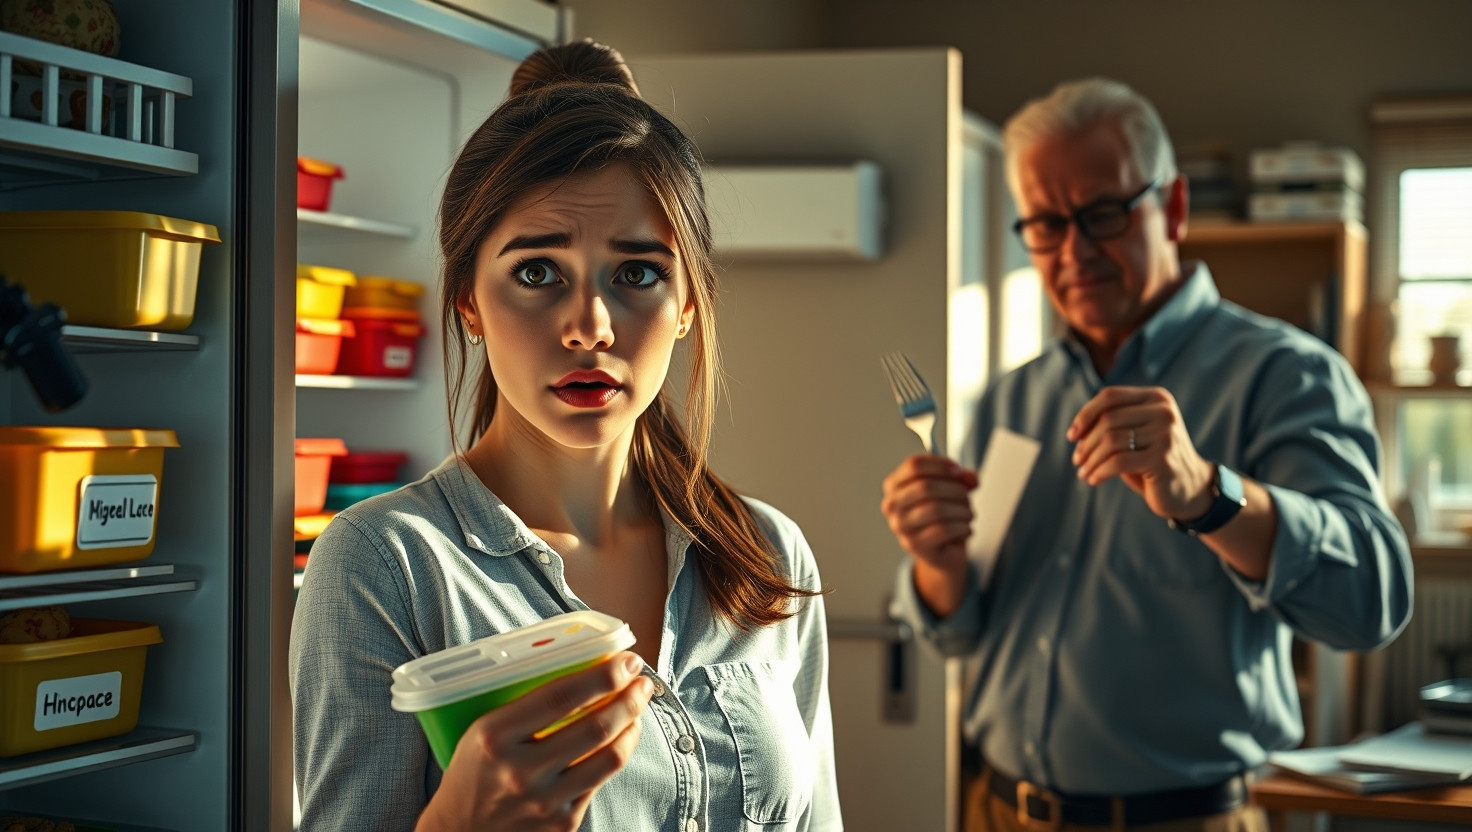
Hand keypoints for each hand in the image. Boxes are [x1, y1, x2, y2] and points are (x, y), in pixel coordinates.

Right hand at [415, 651, 654, 831]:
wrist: (461, 831)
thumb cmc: (475, 771)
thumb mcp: (483, 729)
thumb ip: (526, 703)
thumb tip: (584, 667)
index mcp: (495, 736)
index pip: (561, 696)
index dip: (603, 675)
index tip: (625, 660)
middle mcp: (520, 771)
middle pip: (595, 727)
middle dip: (630, 698)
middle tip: (642, 681)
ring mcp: (543, 801)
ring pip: (610, 756)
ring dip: (633, 725)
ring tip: (638, 707)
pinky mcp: (561, 822)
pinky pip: (601, 781)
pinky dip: (619, 752)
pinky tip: (621, 738)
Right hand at [881, 454, 978, 615]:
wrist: (943, 551)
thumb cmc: (943, 516)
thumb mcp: (952, 490)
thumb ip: (962, 479)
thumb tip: (970, 478)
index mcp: (895, 485)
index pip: (914, 465)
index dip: (941, 465)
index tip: (959, 471)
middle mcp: (892, 505)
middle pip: (925, 486)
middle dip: (955, 489)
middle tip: (967, 497)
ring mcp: (901, 527)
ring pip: (936, 509)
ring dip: (961, 510)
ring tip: (968, 514)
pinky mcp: (914, 545)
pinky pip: (943, 530)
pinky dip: (962, 527)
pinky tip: (965, 528)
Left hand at [1067, 386, 1215, 521]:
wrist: (1191, 488)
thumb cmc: (1154, 460)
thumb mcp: (1136, 435)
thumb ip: (1113, 424)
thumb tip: (1077, 430)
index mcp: (1156, 398)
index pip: (1110, 396)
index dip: (1085, 414)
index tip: (1072, 436)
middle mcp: (1164, 411)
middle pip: (1108, 418)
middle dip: (1086, 442)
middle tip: (1077, 460)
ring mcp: (1166, 434)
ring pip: (1111, 440)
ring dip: (1090, 459)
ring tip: (1083, 472)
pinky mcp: (1163, 459)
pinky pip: (1118, 462)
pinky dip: (1099, 471)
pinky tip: (1093, 480)